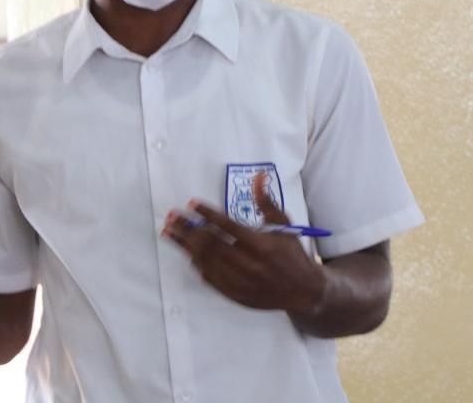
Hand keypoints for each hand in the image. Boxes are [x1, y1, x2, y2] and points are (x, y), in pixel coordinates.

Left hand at [161, 173, 326, 315]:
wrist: (303, 291)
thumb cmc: (292, 254)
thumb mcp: (284, 226)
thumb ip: (267, 203)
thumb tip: (258, 177)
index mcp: (262, 245)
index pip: (228, 226)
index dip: (208, 213)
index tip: (191, 203)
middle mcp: (250, 264)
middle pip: (211, 243)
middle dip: (188, 228)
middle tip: (172, 217)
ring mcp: (242, 282)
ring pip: (207, 261)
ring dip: (186, 245)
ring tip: (170, 233)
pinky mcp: (236, 295)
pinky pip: (210, 279)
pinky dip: (197, 265)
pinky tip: (187, 254)